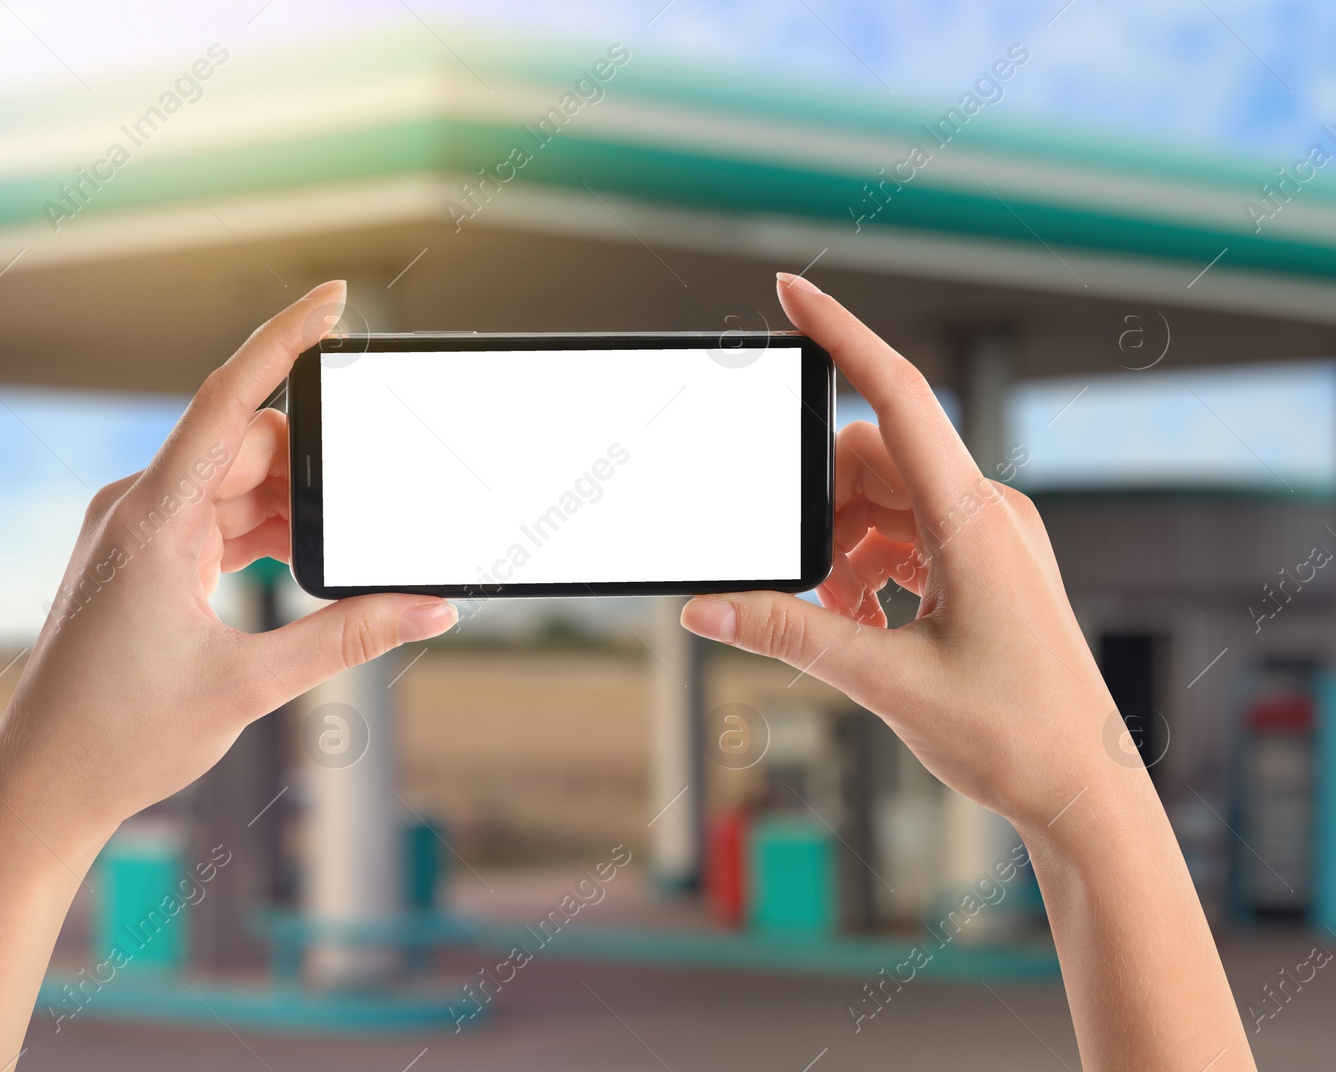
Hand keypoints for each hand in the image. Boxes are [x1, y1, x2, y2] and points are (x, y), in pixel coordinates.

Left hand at [0, 280, 457, 844]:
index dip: (284, 340)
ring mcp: (138, 530)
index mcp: (151, 518)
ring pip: (237, 485)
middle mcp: (138, 507)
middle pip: (248, 447)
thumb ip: (349, 636)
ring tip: (339, 564)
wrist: (46, 786)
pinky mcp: (144, 557)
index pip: (227, 399)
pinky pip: (219, 519)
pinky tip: (303, 572)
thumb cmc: (122, 736)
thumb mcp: (251, 685)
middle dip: (315, 474)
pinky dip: (266, 536)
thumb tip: (429, 607)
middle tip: (372, 517)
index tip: (333, 298)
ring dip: (293, 513)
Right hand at [681, 273, 1117, 831]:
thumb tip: (708, 607)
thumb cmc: (1013, 736)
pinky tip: (866, 620)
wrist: (1086, 790)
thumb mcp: (885, 683)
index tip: (791, 291)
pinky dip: (872, 564)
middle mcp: (988, 512)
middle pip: (872, 461)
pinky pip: (910, 532)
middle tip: (799, 581)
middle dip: (820, 508)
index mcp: (973, 520)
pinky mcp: (988, 563)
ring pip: (887, 499)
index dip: (843, 333)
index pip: (899, 396)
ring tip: (839, 618)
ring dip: (843, 546)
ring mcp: (992, 536)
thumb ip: (790, 635)